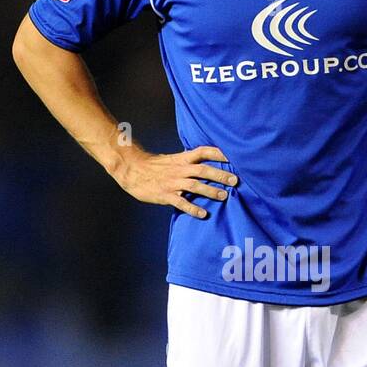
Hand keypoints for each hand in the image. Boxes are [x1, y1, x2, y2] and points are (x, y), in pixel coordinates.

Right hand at [113, 144, 236, 218]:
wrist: (131, 170)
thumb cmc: (154, 166)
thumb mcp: (172, 159)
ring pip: (195, 186)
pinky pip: (181, 203)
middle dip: (220, 175)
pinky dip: (192, 208)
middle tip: (235, 181)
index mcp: (182, 159)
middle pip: (203, 170)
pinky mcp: (165, 195)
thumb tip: (207, 162)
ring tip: (224, 196)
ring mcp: (173, 183)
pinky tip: (203, 214)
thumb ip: (188, 161)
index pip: (203, 152)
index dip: (218, 153)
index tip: (233, 156)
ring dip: (210, 191)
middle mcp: (180, 170)